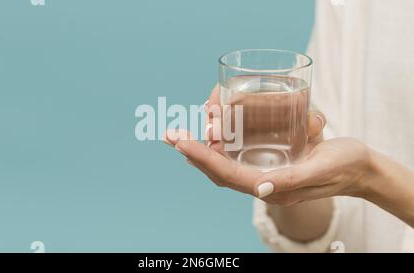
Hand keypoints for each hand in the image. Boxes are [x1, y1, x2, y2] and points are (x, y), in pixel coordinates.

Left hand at [163, 86, 374, 205]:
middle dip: (192, 153)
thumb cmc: (344, 166)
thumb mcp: (320, 169)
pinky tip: (210, 137)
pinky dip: (218, 147)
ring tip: (181, 135)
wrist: (360, 169)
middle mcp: (262, 183)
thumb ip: (291, 180)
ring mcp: (264, 174)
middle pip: (218, 170)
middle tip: (171, 134)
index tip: (181, 141)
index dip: (202, 158)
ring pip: (223, 164)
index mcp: (271, 187)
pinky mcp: (270, 164)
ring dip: (201, 150)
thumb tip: (259, 189)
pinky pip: (236, 158)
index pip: (226, 174)